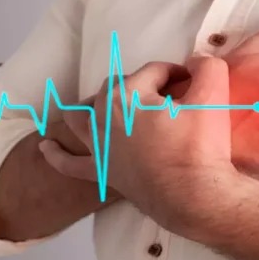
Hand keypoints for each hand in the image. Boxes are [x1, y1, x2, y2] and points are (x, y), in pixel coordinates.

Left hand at [55, 57, 234, 231]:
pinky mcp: (102, 172)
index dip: (178, 73)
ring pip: (81, 118)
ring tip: (106, 105)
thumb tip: (198, 62)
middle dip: (142, 86)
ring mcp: (99, 146)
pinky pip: (70, 163)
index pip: (154, 71)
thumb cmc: (200, 148)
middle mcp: (103, 117)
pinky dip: (57, 154)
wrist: (193, 197)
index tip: (194, 82)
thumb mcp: (212, 97)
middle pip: (119, 88)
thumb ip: (207, 68)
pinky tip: (46, 147)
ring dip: (90, 107)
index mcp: (127, 95)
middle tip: (171, 97)